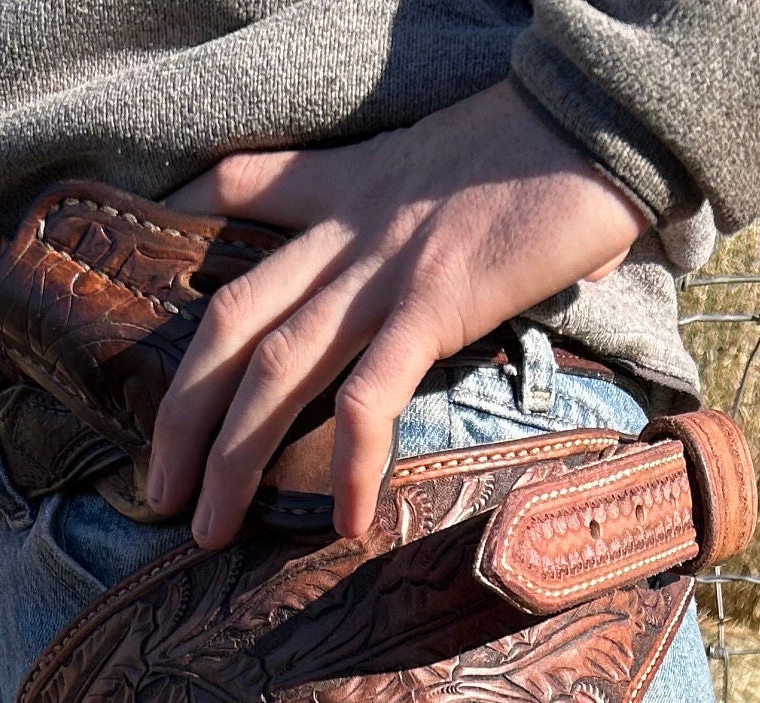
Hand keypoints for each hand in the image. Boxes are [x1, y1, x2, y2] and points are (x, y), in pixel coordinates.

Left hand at [152, 81, 647, 549]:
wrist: (607, 118)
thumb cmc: (554, 152)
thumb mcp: (467, 162)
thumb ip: (451, 210)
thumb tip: (516, 256)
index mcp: (354, 187)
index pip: (247, 189)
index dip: (190, 222)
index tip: (152, 268)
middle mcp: (350, 230)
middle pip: (232, 319)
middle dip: (181, 408)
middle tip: (155, 486)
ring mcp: (387, 269)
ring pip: (277, 366)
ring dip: (233, 456)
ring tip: (208, 526)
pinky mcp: (437, 303)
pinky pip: (373, 395)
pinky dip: (350, 462)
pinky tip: (346, 522)